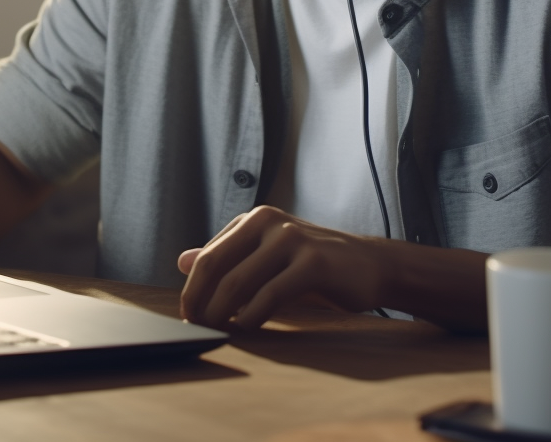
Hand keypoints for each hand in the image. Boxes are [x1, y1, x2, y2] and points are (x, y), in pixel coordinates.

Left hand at [177, 205, 382, 329]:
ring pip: (238, 282)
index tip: (188, 317)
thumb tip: (181, 261)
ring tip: (216, 332)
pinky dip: (251, 317)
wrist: (370, 265)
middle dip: (199, 301)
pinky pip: (269, 295)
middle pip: (215, 265)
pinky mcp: (313, 262)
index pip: (208, 255)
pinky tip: (245, 329)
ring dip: (220, 313)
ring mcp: (291, 239)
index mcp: (254, 219)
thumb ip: (228, 258)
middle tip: (194, 328)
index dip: (193, 289)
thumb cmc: (313, 266)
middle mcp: (268, 221)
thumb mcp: (266, 257)